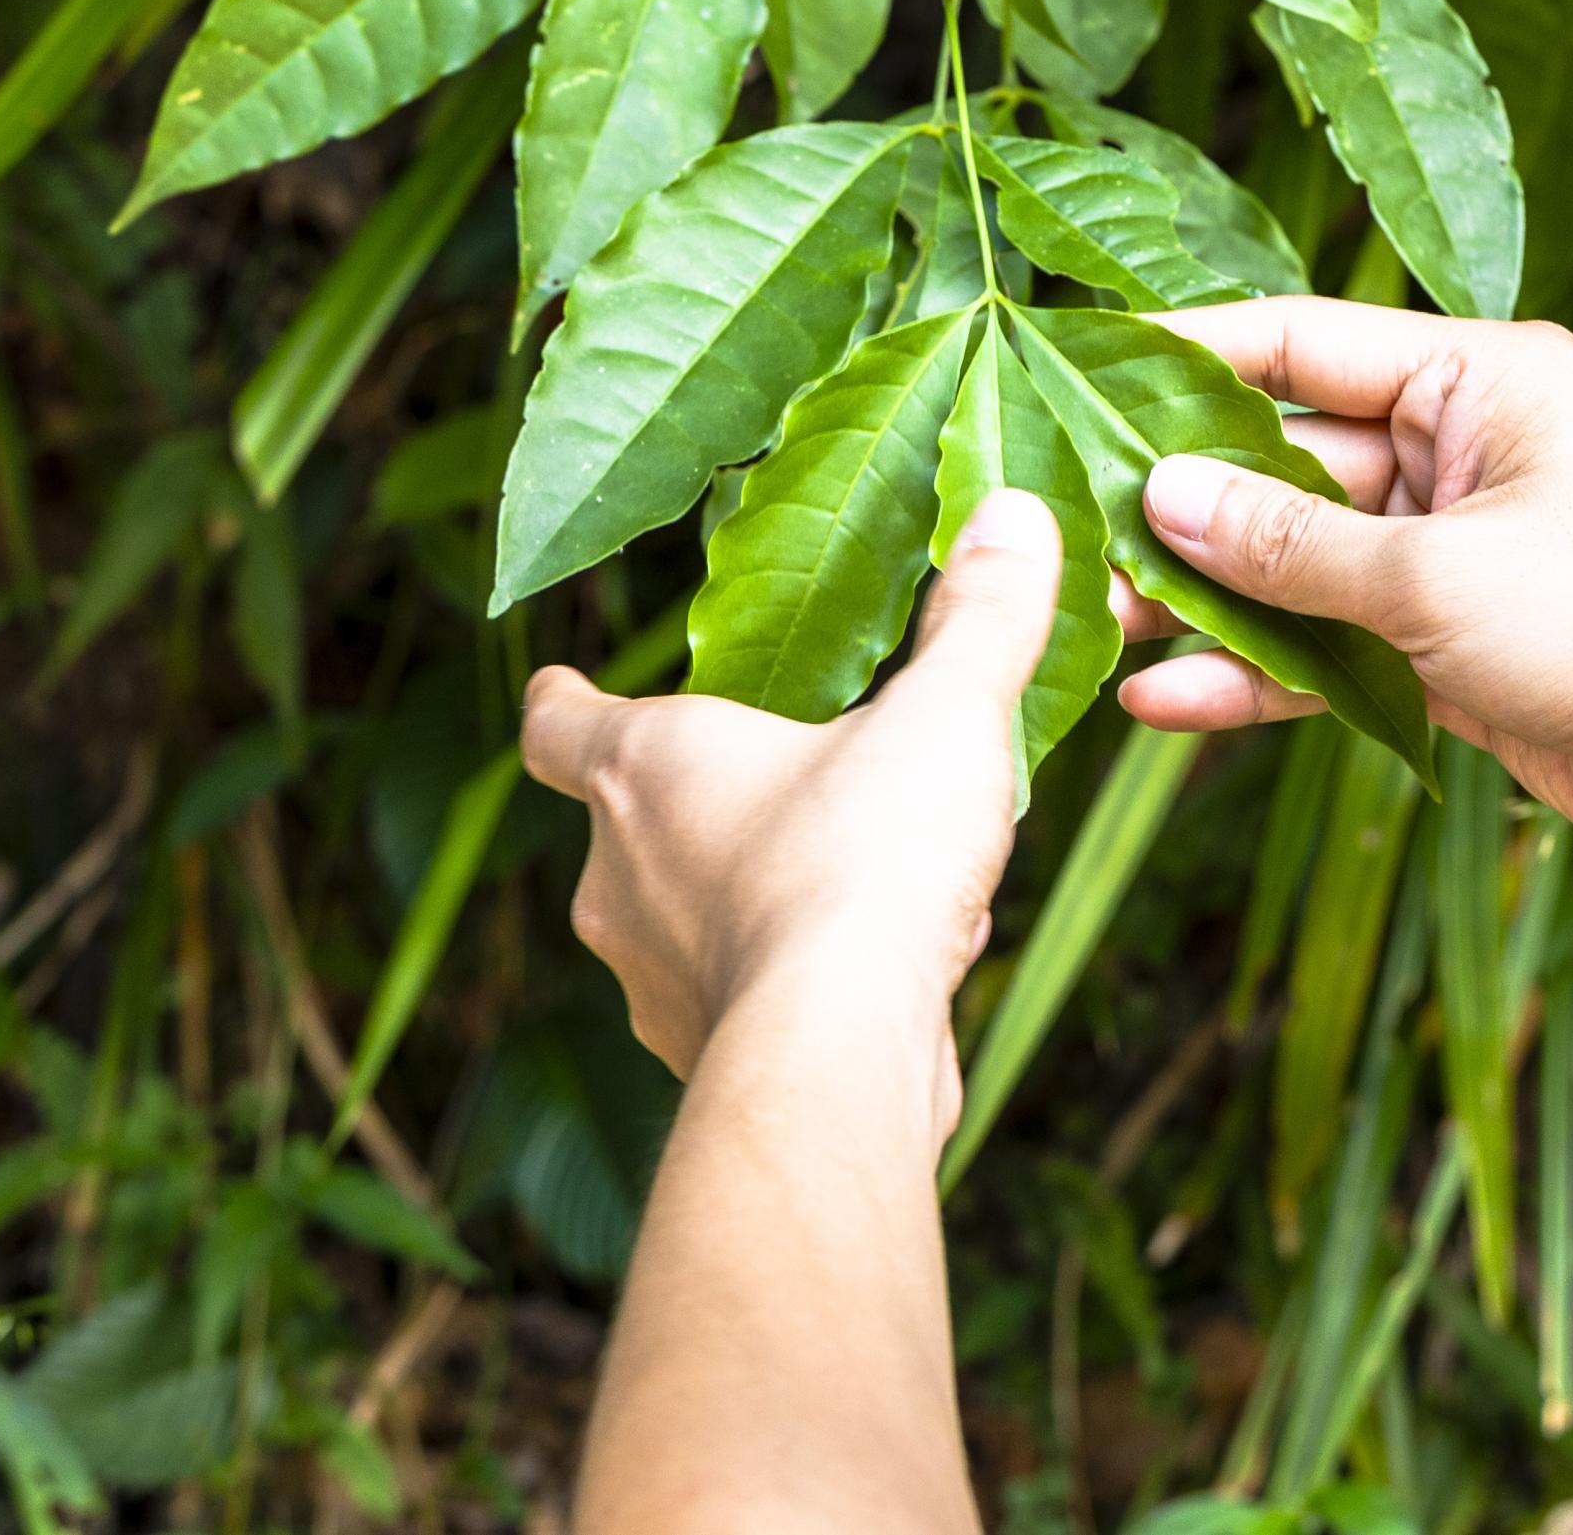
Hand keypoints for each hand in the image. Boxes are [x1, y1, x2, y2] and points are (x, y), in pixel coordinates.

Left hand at [524, 489, 1065, 1132]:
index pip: (557, 723)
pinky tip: (876, 979)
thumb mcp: (944, 715)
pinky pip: (739, 999)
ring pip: (687, 920)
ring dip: (752, 899)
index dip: (566, 699)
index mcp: (644, 770)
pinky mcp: (701, 1058)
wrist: (841, 1054)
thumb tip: (1014, 515)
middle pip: (631, 826)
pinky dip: (787, 983)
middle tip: (791, 784)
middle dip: (706, 808)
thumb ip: (981, 616)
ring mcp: (650, 980)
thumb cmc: (864, 864)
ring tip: (858, 888)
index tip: (569, 687)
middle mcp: (618, 878)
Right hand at [1116, 298, 1572, 878]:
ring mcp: (1454, 549)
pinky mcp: (1452, 644)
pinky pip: (1331, 645)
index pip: (1298, 342)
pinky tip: (1167, 703)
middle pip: (1283, 457)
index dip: (1182, 356)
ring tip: (1093, 626)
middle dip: (1177, 502)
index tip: (1077, 367)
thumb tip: (1162, 494)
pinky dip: (1259, 673)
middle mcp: (1464, 448)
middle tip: (1061, 530)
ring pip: (1295, 562)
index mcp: (1482, 378)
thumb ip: (1291, 544)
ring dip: (1203, 599)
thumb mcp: (1439, 578)